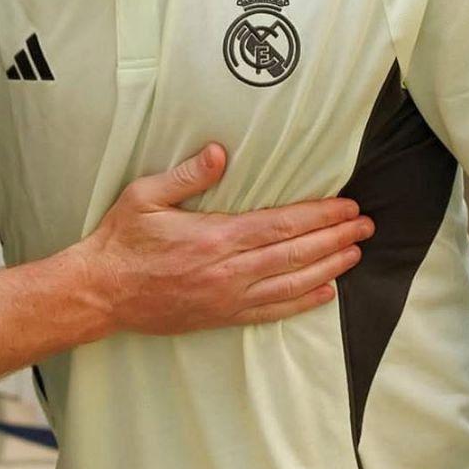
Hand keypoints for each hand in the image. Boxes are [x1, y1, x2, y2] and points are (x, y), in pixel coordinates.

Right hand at [81, 144, 372, 332]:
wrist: (102, 292)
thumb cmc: (122, 240)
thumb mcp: (145, 195)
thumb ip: (187, 175)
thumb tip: (222, 152)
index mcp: (215, 237)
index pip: (281, 224)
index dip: (319, 216)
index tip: (346, 207)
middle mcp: (229, 270)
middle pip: (296, 253)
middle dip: (336, 238)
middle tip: (366, 227)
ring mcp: (228, 297)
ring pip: (292, 283)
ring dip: (329, 267)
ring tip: (356, 254)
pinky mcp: (222, 316)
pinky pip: (273, 311)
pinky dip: (304, 301)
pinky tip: (325, 291)